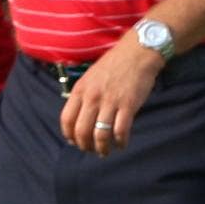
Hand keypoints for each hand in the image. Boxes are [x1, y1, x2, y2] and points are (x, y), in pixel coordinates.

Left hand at [59, 33, 164, 155]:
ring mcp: (110, 102)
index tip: (76, 142)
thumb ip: (83, 95)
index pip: (67, 120)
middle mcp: (92, 97)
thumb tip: (80, 118)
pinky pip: (120, 131)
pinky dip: (120, 142)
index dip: (70, 136)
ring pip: (100, 135)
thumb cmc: (115, 64)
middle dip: (86, 146)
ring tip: (106, 151)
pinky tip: (122, 143)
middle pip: (82, 132)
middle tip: (92, 150)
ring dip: (102, 148)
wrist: (137, 52)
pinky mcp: (128, 105)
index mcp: (80, 90)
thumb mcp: (91, 77)